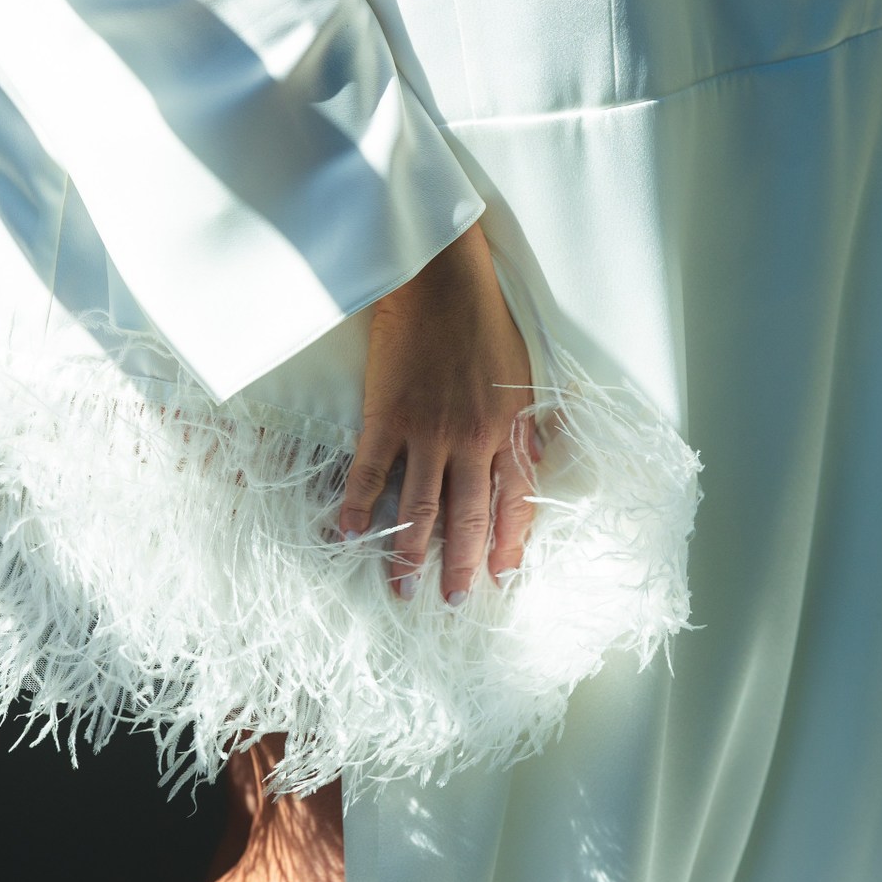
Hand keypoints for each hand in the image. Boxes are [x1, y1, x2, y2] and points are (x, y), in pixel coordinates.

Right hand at [336, 219, 542, 601]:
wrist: (440, 280)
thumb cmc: (484, 323)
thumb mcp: (521, 378)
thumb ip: (522, 427)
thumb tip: (529, 468)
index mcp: (509, 430)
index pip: (513, 503)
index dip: (505, 544)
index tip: (499, 577)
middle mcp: (472, 440)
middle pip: (466, 517)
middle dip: (459, 566)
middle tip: (451, 602)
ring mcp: (427, 431)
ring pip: (420, 507)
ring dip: (409, 553)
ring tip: (402, 587)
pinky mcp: (387, 416)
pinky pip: (371, 472)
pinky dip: (360, 506)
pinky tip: (351, 534)